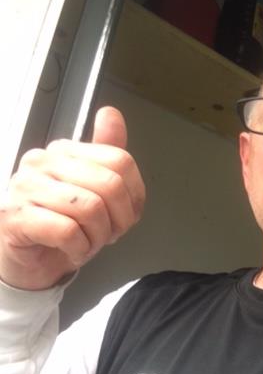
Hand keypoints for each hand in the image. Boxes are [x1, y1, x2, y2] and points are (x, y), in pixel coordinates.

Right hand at [0, 106, 144, 289]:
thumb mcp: (93, 190)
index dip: (134, 196)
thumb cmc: (61, 225)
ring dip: (98, 237)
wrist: (26, 259)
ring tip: (88, 243)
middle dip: (119, 219)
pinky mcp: (16, 217)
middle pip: (110, 184)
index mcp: (64, 151)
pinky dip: (80, 248)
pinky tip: (73, 251)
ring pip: (91, 208)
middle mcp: (42, 162)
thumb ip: (107, 155)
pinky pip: (68, 231)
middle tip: (108, 234)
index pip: (120, 161)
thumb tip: (110, 114)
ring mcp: (26, 188)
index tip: (125, 215)